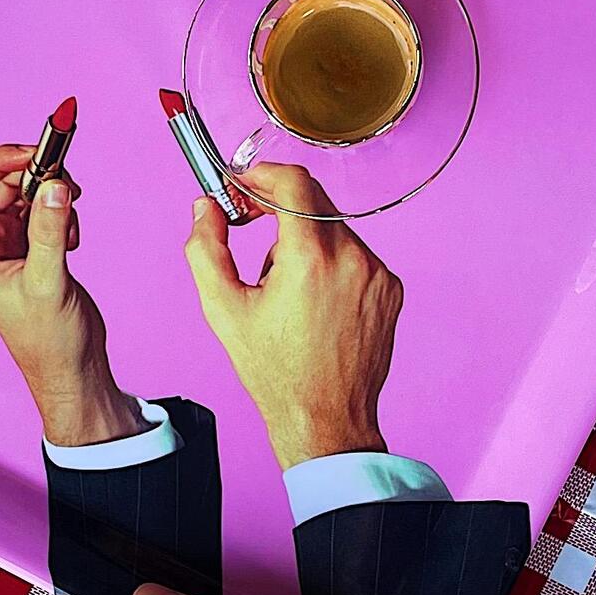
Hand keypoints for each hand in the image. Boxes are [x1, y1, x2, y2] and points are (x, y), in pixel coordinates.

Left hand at [0, 144, 139, 445]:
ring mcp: (11, 242)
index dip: (1, 160)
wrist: (73, 369)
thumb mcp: (48, 283)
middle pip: (2, 180)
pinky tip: (74, 238)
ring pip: (27, 190)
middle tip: (67, 178)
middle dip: (35, 174)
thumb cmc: (48, 342)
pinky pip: (46, 207)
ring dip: (53, 193)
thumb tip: (56, 184)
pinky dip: (63, 210)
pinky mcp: (36, 246)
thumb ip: (51, 231)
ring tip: (73, 219)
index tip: (37, 152)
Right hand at [182, 163, 400, 468]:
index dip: (262, 175)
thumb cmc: (275, 371)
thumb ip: (206, 247)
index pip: (293, 182)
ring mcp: (377, 273)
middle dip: (277, 204)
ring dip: (304, 237)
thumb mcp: (223, 309)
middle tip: (249, 219)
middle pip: (313, 200)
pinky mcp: (390, 289)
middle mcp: (352, 258)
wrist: (325, 418)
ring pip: (333, 228)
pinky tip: (312, 298)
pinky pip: (355, 254)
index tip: (243, 186)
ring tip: (282, 284)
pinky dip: (331, 260)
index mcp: (310, 258)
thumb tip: (205, 207)